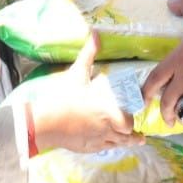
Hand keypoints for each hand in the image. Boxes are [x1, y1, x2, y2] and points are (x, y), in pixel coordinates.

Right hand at [30, 33, 144, 152]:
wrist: (44, 122)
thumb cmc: (63, 97)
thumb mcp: (77, 74)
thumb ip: (89, 54)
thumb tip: (95, 33)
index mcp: (109, 112)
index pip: (129, 122)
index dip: (132, 121)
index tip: (134, 116)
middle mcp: (106, 129)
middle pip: (127, 137)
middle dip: (132, 133)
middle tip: (138, 131)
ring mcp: (96, 141)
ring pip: (117, 145)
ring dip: (124, 142)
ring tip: (134, 141)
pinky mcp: (86, 148)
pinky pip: (103, 149)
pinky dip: (109, 146)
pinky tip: (108, 143)